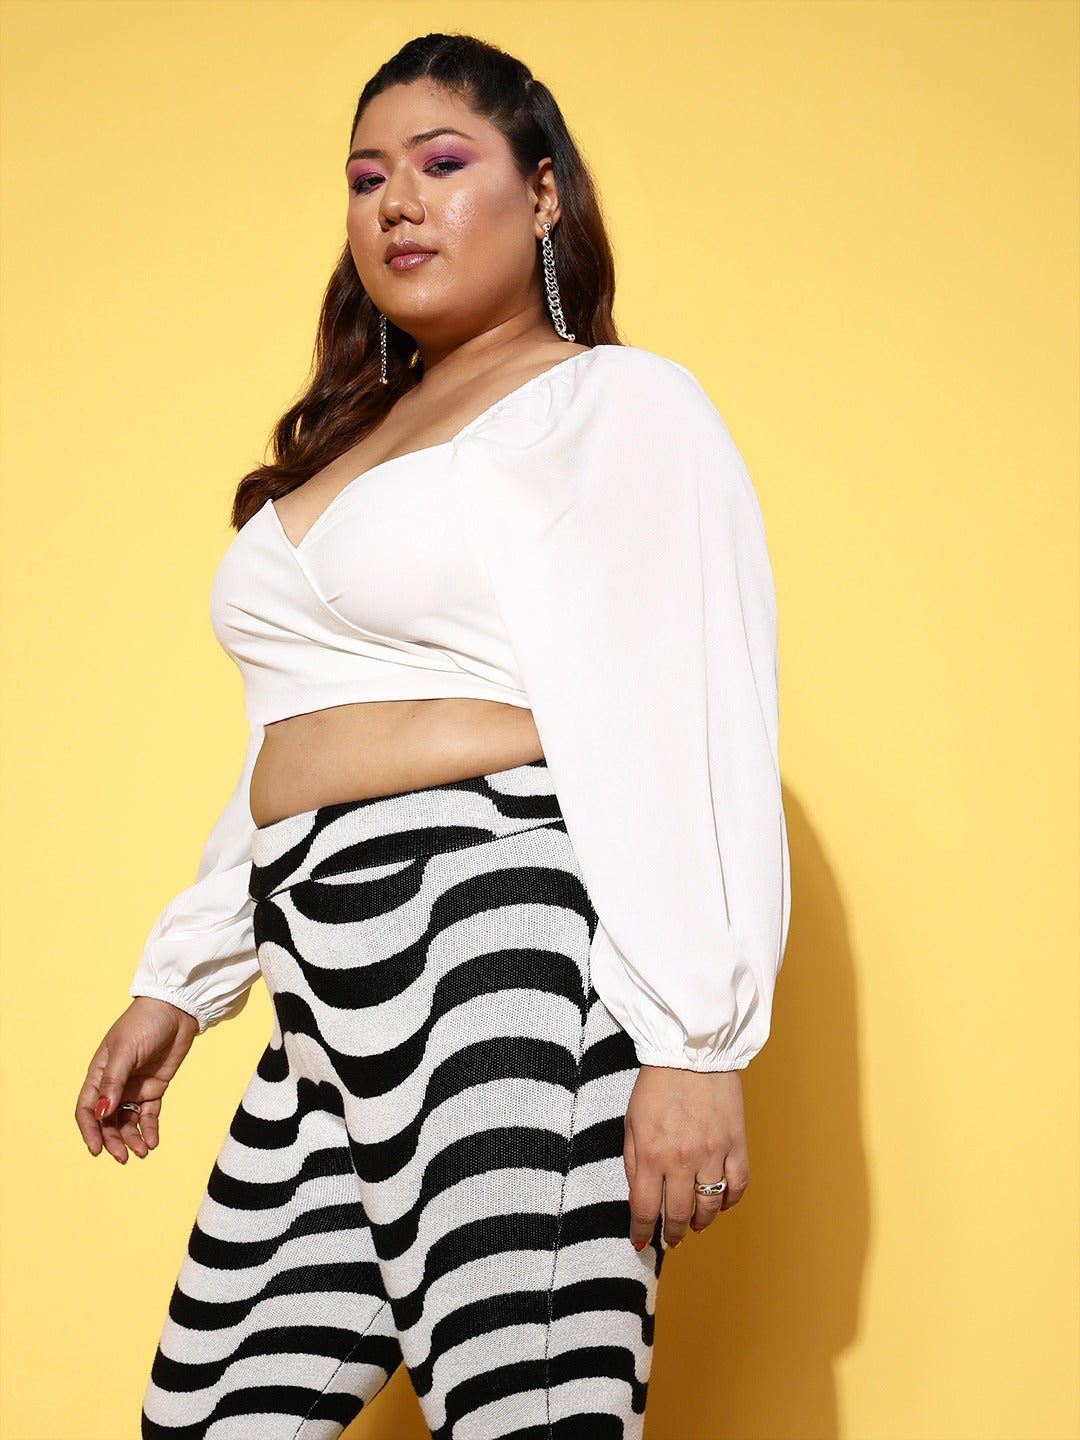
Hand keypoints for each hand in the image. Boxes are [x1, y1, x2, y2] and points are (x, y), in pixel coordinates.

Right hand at [74, 997, 199, 1162]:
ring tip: (143, 1152)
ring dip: (132, 1139)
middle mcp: (114, 1084)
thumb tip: (102, 1114)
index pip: (87, 1109)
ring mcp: (134, 1087)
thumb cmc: (144, 1024)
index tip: (96, 1150)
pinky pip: (149, 1115)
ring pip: (128, 1121)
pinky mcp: (154, 1088)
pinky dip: (149, 1130)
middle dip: (113, 1141)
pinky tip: (152, 1142)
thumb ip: (113, 1083)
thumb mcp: (124, 1052)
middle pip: (108, 1121)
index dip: (89, 1131)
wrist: (176, 1010)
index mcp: (99, 1074)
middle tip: (124, 1158)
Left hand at [624, 1064, 747, 1249]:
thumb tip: (638, 1198)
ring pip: (710, 1206)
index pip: (645, 1209)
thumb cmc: (656, 1084)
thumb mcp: (631, 1122)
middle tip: (671, 1239)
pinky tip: (721, 1204)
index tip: (641, 1242)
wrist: (691, 1051)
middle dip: (672, 1234)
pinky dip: (730, 1201)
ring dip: (702, 1222)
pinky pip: (737, 1185)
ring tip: (695, 1225)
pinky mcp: (736, 1143)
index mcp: (651, 1153)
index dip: (642, 1232)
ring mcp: (713, 1152)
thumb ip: (631, 1162)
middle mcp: (682, 1159)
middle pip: (678, 1215)